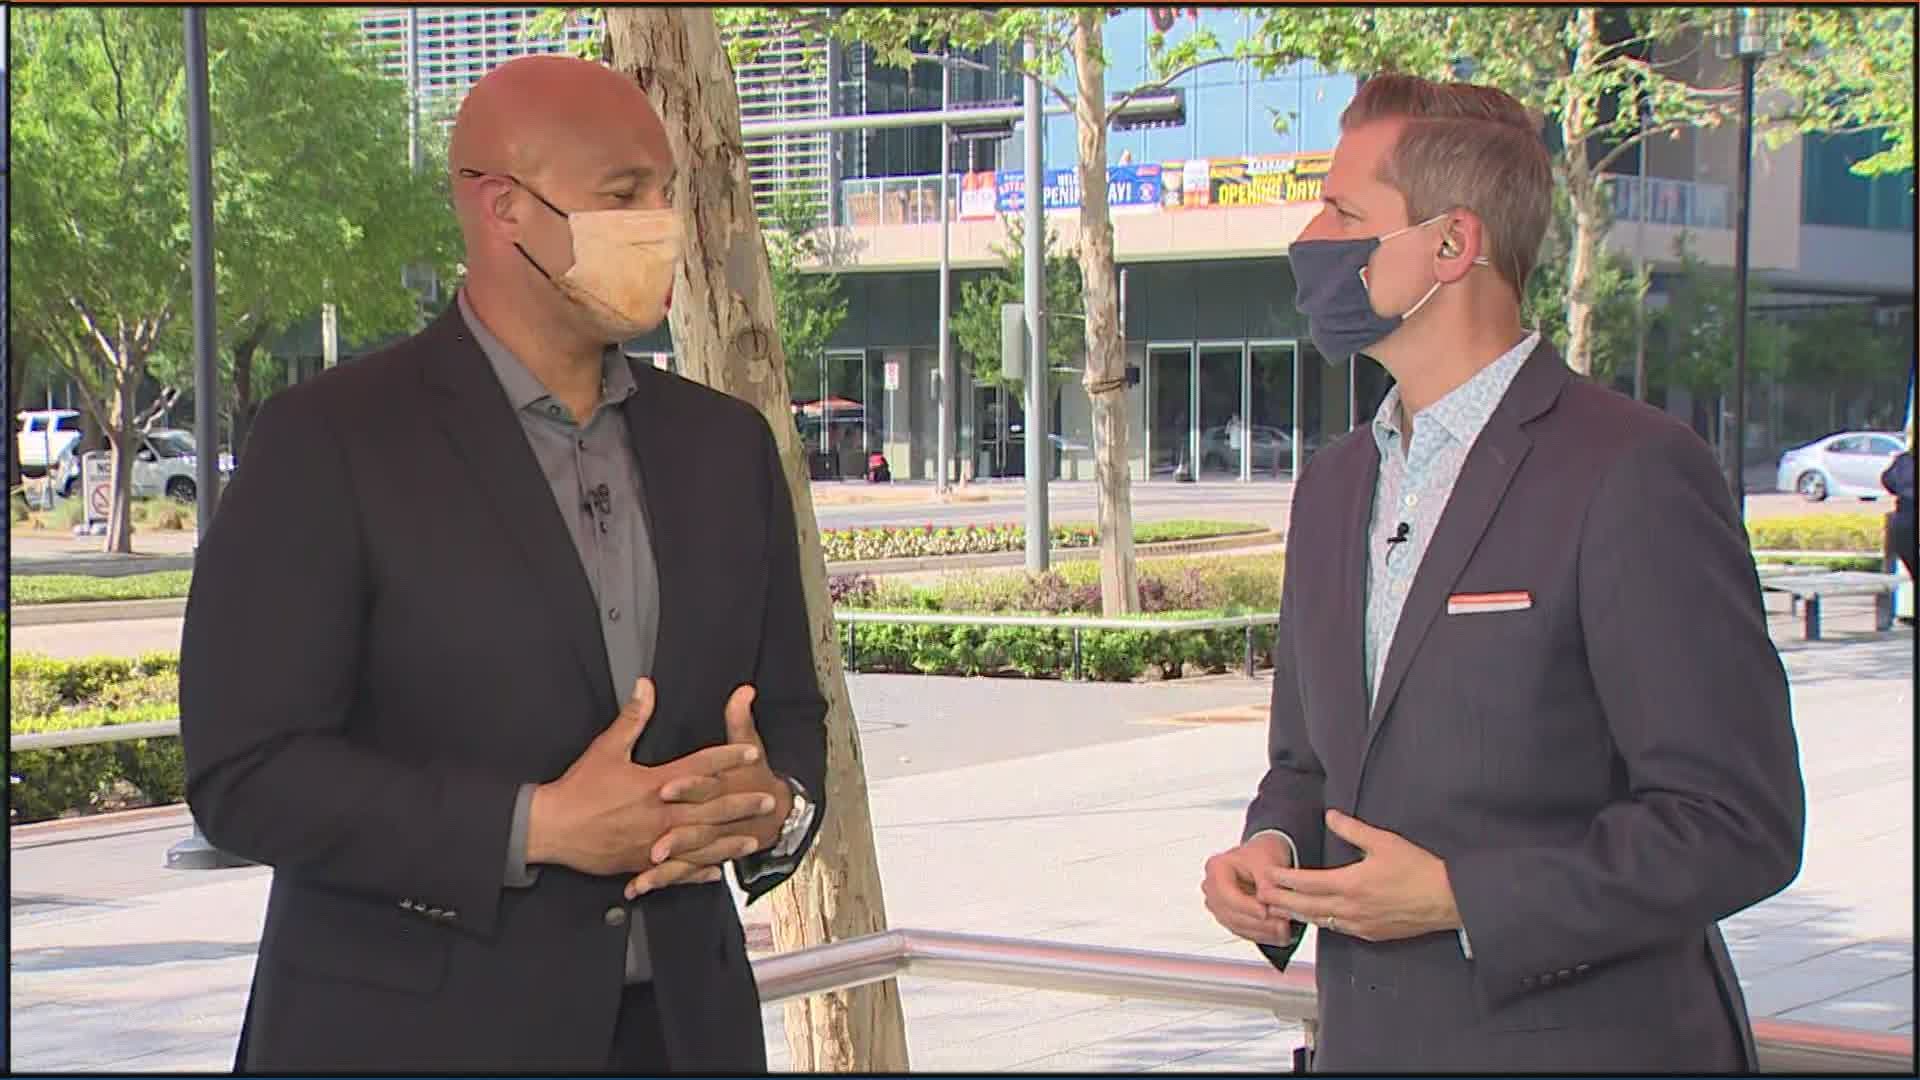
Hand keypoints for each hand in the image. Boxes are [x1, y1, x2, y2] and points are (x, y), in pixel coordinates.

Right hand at [527, 679, 774, 877]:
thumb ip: (632, 718)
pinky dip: (698, 872)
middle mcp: (661, 815)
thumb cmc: (578, 789)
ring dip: (729, 842)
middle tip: (768, 801)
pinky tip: (716, 873)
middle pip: (710, 809)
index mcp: (655, 784)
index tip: (751, 752)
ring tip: (753, 841)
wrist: (552, 829)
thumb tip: (645, 686)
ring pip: (700, 845)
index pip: (700, 767)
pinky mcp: (642, 863)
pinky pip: (677, 871)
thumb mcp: (606, 748)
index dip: (728, 757)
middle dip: (742, 804)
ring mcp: (654, 843)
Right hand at [1202, 832, 1297, 946]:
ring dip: (1261, 932)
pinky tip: (1279, 936)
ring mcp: (1218, 905)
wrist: (1264, 858)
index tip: (1265, 912)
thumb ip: (1265, 883)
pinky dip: (1261, 935)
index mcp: (1216, 868)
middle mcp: (1212, 888)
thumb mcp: (1266, 862)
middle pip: (1230, 913)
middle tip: (1281, 926)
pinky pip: (1243, 931)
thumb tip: (1266, 903)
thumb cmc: (1262, 854)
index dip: (1245, 905)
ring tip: (1284, 933)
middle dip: (1257, 922)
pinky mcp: (1229, 918)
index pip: (1226, 893)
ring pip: (1236, 925)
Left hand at [1254, 810, 1460, 942]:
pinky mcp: (1371, 933)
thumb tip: (1331, 816)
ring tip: (1278, 909)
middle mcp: (1351, 908)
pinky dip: (1321, 923)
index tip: (1266, 875)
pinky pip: (1338, 930)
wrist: (1448, 900)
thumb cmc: (1419, 870)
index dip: (1283, 879)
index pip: (1306, 882)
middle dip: (1280, 901)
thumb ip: (1353, 829)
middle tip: (1260, 896)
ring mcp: (1360, 924)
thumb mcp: (1384, 842)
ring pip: (1320, 921)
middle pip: (1305, 906)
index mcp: (1351, 884)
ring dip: (1297, 914)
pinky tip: (1316, 918)